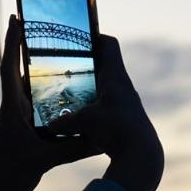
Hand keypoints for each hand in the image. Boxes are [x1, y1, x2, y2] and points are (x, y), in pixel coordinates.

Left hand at [0, 15, 95, 190]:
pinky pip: (41, 101)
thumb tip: (100, 138)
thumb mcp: (44, 159)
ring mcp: (22, 115)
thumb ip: (71, 148)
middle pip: (22, 67)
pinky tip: (68, 85)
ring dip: (42, 65)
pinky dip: (51, 89)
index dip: (13, 42)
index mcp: (13, 107)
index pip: (10, 67)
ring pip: (32, 83)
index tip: (15, 18)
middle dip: (30, 44)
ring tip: (61, 46)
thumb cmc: (11, 172)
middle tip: (43, 22)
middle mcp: (16, 106)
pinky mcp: (28, 126)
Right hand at [52, 34, 163, 190]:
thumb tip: (49, 127)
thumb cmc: (116, 129)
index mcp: (115, 76)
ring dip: (90, 86)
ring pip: (104, 85)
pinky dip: (94, 104)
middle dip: (85, 64)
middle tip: (65, 65)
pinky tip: (81, 114)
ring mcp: (125, 101)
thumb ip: (65, 123)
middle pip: (104, 64)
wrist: (141, 154)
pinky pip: (106, 103)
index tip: (78, 37)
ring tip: (69, 90)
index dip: (94, 36)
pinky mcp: (124, 117)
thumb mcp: (85, 123)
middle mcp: (122, 85)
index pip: (109, 44)